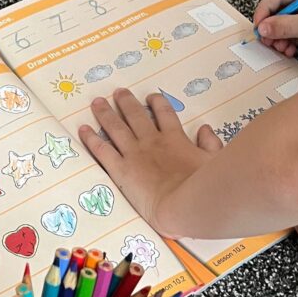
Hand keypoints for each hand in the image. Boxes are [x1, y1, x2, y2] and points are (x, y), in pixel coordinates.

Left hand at [78, 88, 221, 235]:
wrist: (183, 205)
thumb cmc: (203, 187)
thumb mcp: (214, 161)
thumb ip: (210, 143)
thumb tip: (205, 128)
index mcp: (175, 139)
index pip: (165, 114)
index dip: (158, 103)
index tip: (151, 96)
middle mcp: (151, 141)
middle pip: (136, 115)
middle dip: (126, 102)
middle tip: (118, 92)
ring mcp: (134, 154)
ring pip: (116, 127)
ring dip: (105, 113)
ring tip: (97, 102)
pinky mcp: (120, 169)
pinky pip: (102, 150)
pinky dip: (91, 139)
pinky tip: (83, 129)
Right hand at [254, 0, 297, 61]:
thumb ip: (285, 25)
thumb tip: (262, 28)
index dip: (264, 10)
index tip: (258, 25)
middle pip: (277, 11)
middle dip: (270, 27)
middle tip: (266, 39)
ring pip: (281, 26)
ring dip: (277, 38)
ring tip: (280, 47)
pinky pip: (288, 36)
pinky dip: (285, 44)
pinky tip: (289, 50)